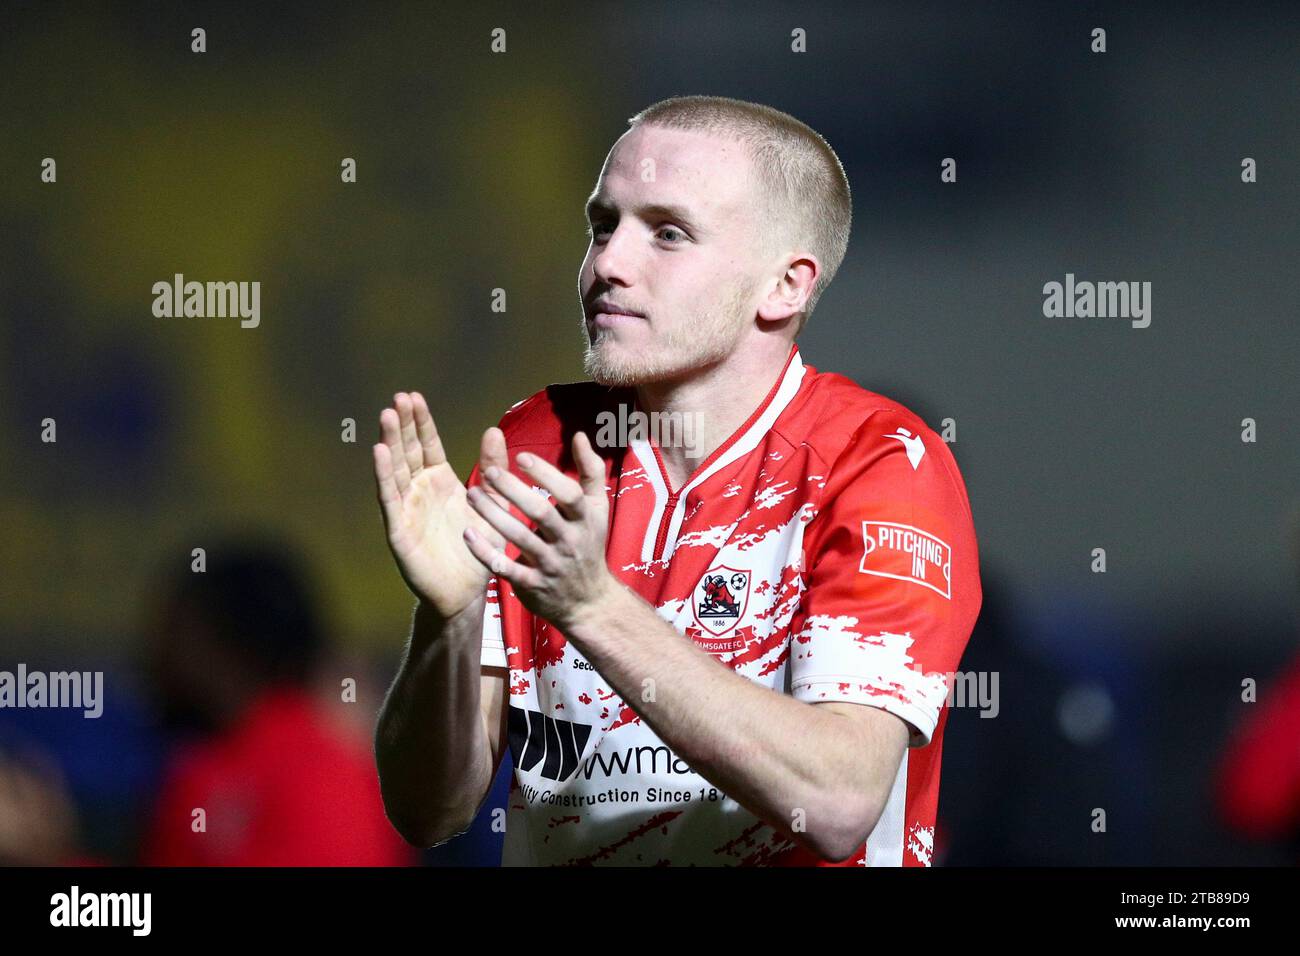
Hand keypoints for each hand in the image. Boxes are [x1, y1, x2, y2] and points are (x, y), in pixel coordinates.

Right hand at [372, 391, 508, 618]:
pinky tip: (378, 452)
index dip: (420, 422)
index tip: (414, 396)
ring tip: (387, 416)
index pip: (427, 445)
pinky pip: (390, 499)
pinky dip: (383, 476)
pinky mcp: (399, 529)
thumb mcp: (492, 503)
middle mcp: (419, 491)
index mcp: (440, 482)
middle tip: (399, 398)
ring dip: (390, 443)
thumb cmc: (478, 547)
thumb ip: (492, 470)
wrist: (466, 591)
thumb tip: (493, 430)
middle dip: (403, 425)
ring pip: (395, 470)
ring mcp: (406, 508)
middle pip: (408, 451)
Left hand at [462, 430, 615, 631]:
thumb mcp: (598, 508)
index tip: (521, 457)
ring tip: (471, 495)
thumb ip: (591, 470)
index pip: (569, 494)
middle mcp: (569, 541)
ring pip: (520, 538)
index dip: (546, 475)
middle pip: (541, 513)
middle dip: (513, 491)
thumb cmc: (589, 544)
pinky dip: (487, 554)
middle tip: (487, 472)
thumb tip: (580, 434)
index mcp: (585, 518)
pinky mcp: (532, 584)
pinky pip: (507, 569)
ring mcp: (550, 564)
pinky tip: (468, 535)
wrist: (589, 602)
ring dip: (493, 516)